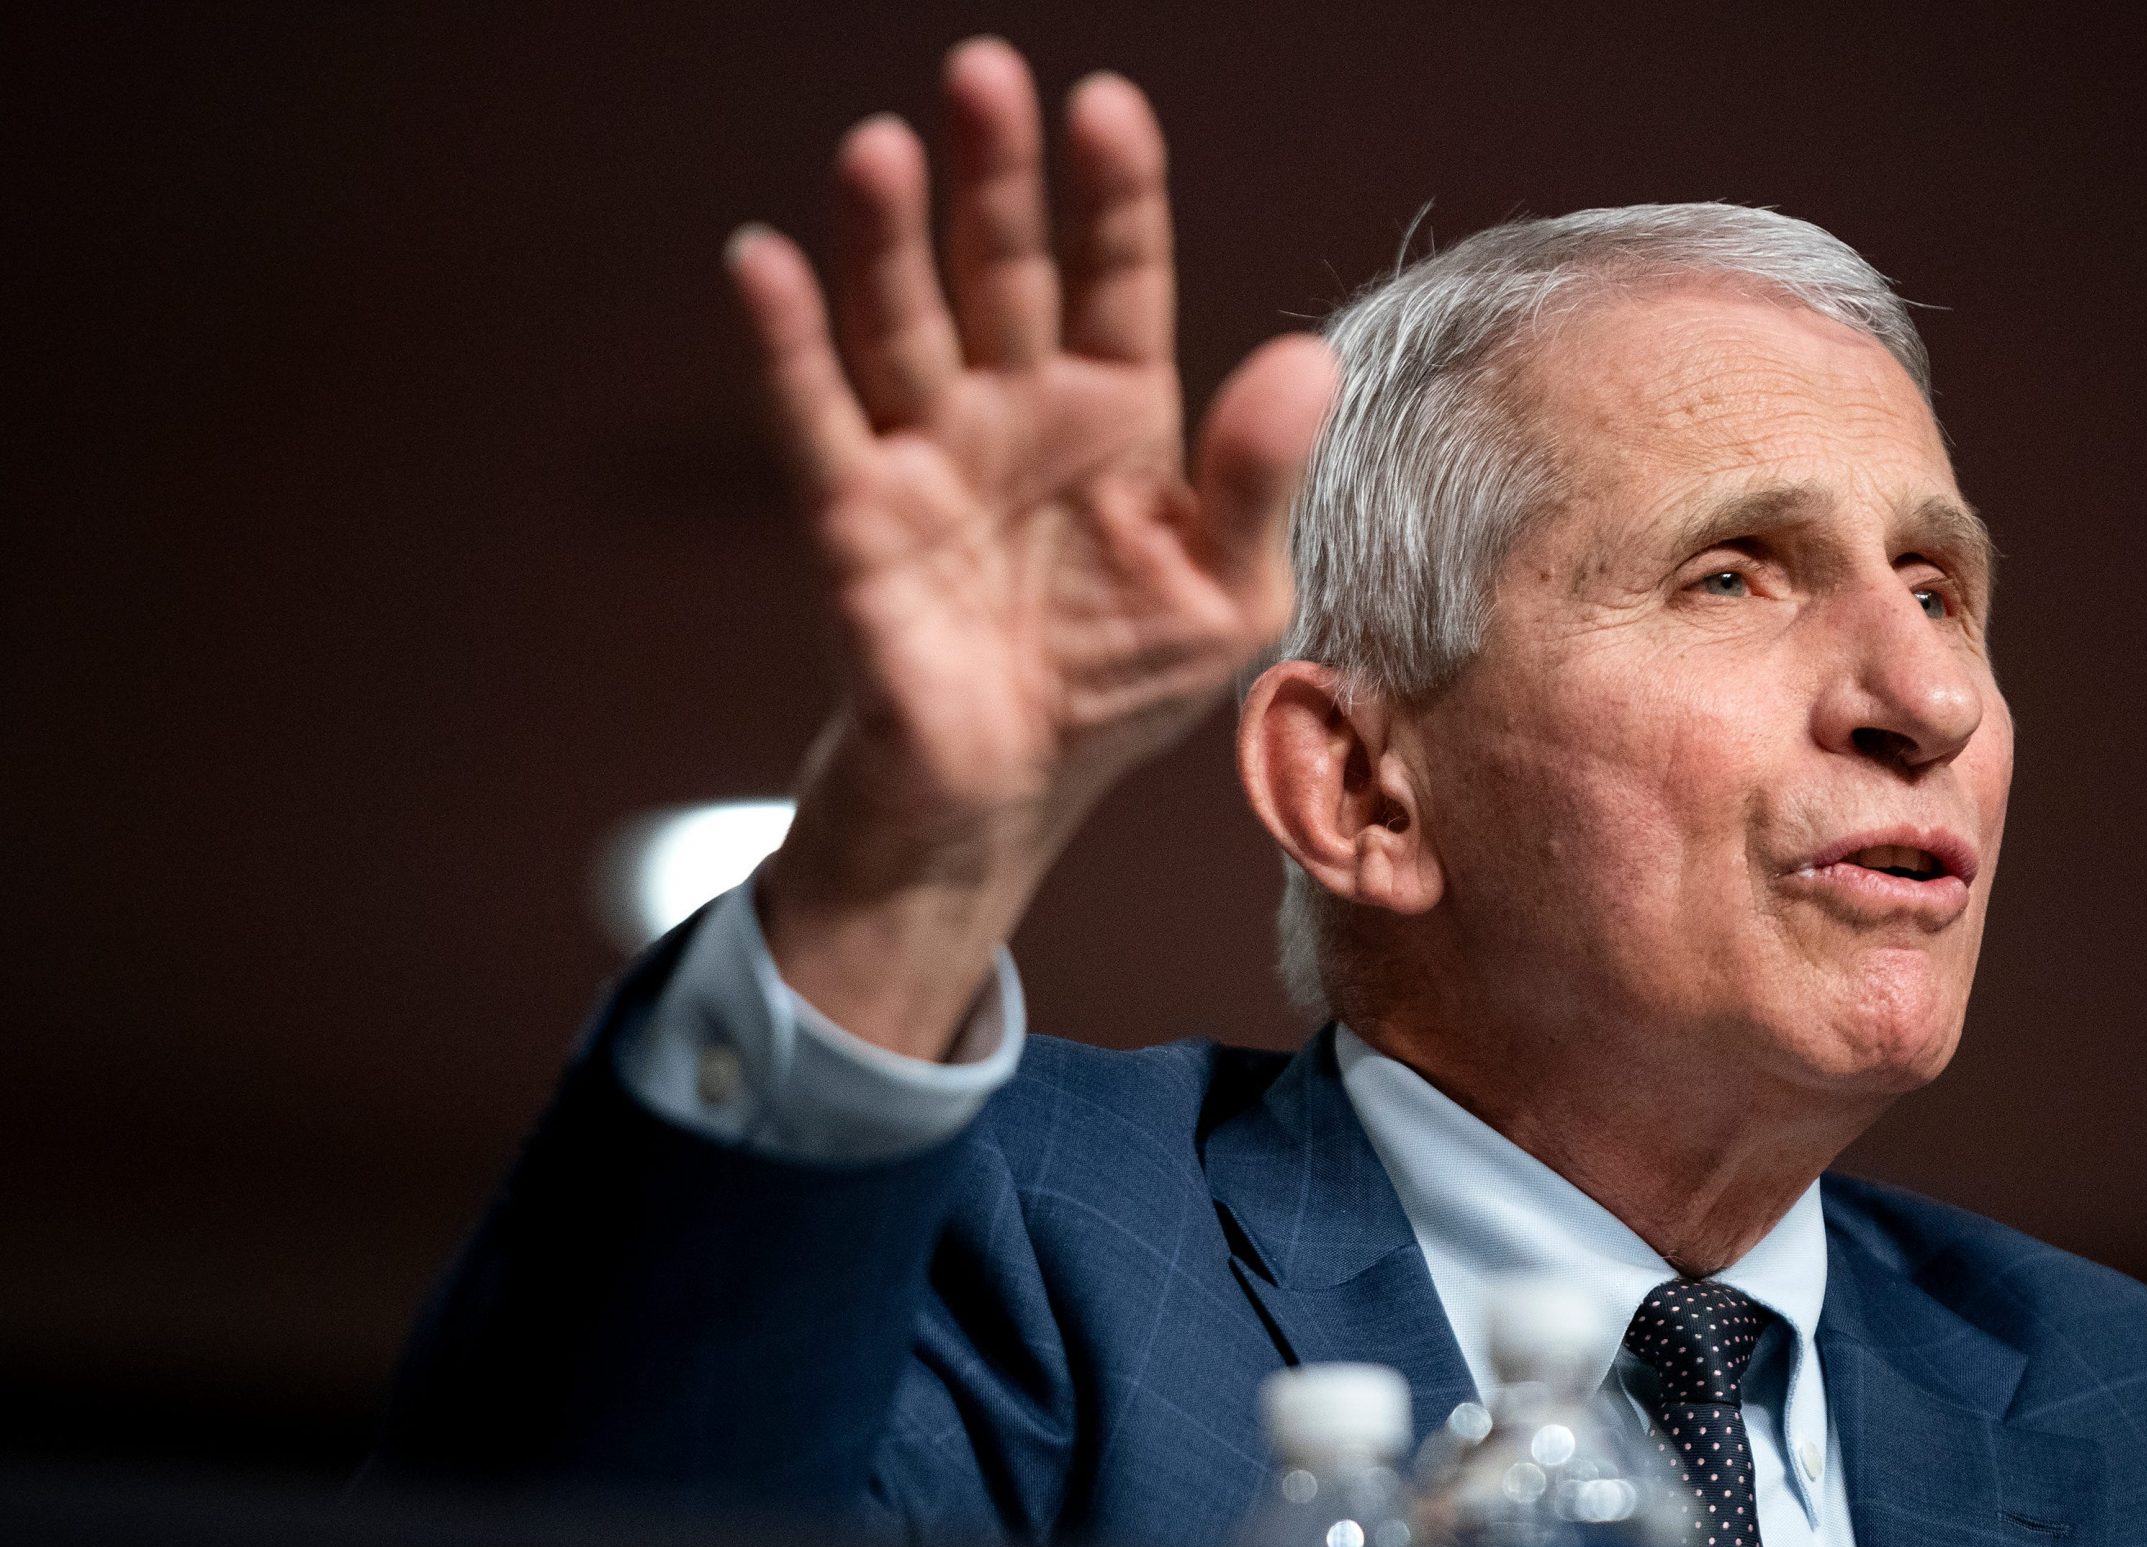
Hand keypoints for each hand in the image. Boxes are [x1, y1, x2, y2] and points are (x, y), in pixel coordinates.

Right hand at [726, 38, 1334, 1055]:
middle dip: (993, 179)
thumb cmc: (1119, 685)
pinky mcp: (855, 521)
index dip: (1112, 199)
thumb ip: (1257, 481)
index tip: (1105, 108)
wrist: (1008, 793)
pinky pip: (817, 422)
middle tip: (982, 75)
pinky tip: (762, 263)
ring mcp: (929, 456)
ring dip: (885, 241)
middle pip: (1001, 272)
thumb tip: (1305, 357)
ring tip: (878, 150)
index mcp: (1117, 417)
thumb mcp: (1224, 597)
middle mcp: (1015, 411)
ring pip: (902, 325)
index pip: (1118, 281)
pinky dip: (785, 347)